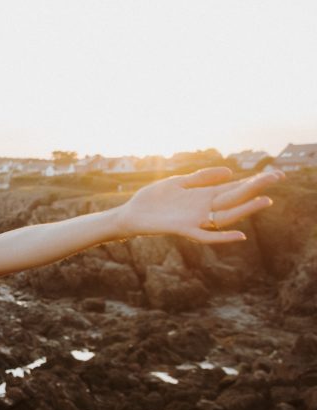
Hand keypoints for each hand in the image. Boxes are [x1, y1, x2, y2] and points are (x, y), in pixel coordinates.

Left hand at [118, 167, 285, 243]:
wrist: (131, 213)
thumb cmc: (154, 198)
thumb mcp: (178, 182)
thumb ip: (201, 177)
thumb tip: (230, 172)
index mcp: (203, 195)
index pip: (233, 188)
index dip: (253, 182)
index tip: (275, 174)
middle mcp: (204, 208)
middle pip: (235, 198)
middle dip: (255, 188)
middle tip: (279, 177)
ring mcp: (195, 220)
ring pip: (226, 216)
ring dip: (245, 210)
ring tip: (265, 201)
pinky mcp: (183, 229)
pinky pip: (206, 236)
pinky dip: (222, 237)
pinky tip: (239, 236)